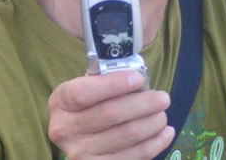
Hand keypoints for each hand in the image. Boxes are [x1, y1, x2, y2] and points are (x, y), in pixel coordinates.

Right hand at [47, 70, 174, 159]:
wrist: (78, 135)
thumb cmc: (89, 104)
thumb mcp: (87, 86)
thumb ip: (106, 78)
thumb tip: (138, 74)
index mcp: (60, 101)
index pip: (83, 92)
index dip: (114, 85)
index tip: (139, 78)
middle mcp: (65, 129)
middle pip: (110, 114)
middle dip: (143, 104)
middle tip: (163, 98)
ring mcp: (80, 153)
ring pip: (126, 136)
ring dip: (152, 124)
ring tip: (163, 114)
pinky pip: (133, 156)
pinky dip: (154, 144)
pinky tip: (165, 133)